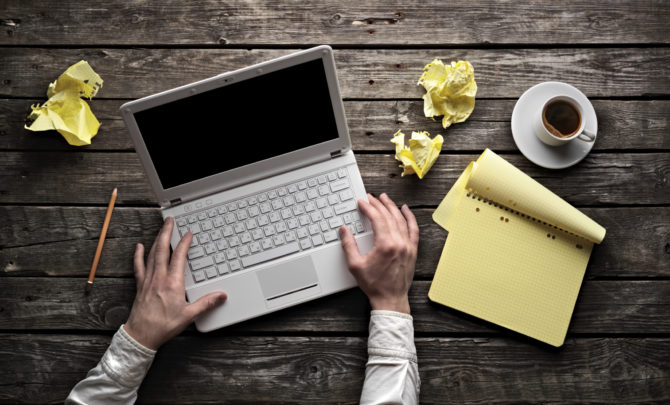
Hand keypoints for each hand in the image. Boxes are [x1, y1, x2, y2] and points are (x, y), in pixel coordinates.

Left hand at [123, 217, 226, 349]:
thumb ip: (206, 303)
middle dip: (167, 233)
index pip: (179, 257)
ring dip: (157, 240)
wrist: (141, 336)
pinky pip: (139, 266)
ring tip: (161, 230)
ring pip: (151, 254)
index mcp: (173, 284)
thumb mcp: (189, 316)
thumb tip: (221, 295)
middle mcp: (159, 278)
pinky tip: (139, 247)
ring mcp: (148, 280)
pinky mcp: (140, 285)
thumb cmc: (163, 326)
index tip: (188, 234)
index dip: (184, 243)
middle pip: (162, 249)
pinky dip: (138, 255)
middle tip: (171, 221)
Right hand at [339, 193, 418, 313]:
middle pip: (389, 216)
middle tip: (371, 198)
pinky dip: (410, 218)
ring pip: (401, 220)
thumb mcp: (355, 265)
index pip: (377, 219)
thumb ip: (348, 245)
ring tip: (384, 198)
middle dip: (378, 204)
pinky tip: (405, 210)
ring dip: (392, 207)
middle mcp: (399, 243)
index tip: (362, 202)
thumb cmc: (374, 285)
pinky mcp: (412, 250)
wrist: (390, 299)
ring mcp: (408, 246)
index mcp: (386, 245)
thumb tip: (344, 230)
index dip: (368, 208)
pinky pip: (413, 229)